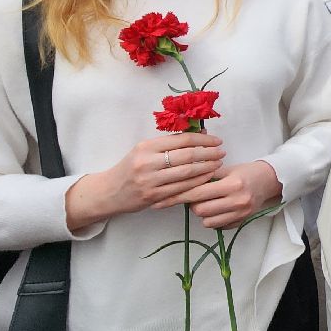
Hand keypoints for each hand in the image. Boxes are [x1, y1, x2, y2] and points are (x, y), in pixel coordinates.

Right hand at [65, 133, 224, 232]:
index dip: (203, 139)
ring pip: (187, 173)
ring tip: (218, 163)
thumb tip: (200, 133)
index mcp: (146, 147)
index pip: (182, 140)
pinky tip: (207, 177)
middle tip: (222, 152)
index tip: (216, 140)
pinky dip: (198, 182)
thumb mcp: (144, 150)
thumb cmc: (130, 168)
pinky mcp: (153, 197)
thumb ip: (168, 143)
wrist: (108, 192)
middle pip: (187, 156)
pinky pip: (182, 188)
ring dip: (207, 168)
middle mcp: (147, 162)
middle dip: (209, 153)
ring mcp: (150, 181)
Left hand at [177, 160, 282, 229]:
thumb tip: (183, 183)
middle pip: (200, 210)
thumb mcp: (228, 168)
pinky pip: (218, 226)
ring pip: (207, 221)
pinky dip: (213, 219)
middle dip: (192, 204)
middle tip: (194, 196)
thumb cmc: (246, 172)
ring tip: (206, 203)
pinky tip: (217, 210)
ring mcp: (240, 214)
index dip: (180, 195)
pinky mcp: (241, 222)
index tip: (165, 197)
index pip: (198, 193)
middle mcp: (237, 201)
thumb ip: (207, 175)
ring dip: (202, 213)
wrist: (269, 181)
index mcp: (232, 184)